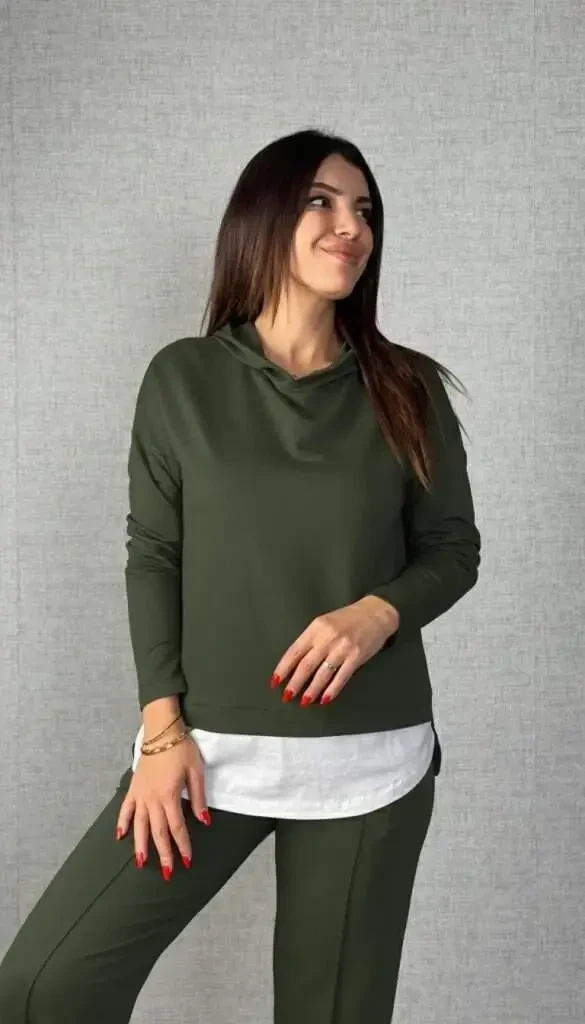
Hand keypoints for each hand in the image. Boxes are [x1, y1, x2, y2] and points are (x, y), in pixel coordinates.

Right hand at [115, 727, 209, 880]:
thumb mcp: (196, 771)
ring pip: (139, 826)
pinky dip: (122, 823)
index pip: (177, 827)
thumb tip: (204, 821)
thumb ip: (198, 798)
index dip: (182, 845)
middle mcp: (152, 799)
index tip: (187, 861)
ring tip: (141, 863)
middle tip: (167, 873)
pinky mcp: (133, 788)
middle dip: (163, 854)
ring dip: (140, 846)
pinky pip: (126, 809)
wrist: (161, 731)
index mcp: (169, 795)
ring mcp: (140, 794)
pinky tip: (120, 836)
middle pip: (157, 832)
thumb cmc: (181, 749)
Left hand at [269, 595, 398, 705]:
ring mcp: (342, 648)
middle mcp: (327, 638)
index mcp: (316, 628)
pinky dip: (332, 690)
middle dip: (295, 683)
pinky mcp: (356, 657)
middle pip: (306, 665)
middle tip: (287, 696)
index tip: (275, 682)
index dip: (283, 668)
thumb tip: (296, 664)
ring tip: (304, 701)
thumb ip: (311, 640)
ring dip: (312, 690)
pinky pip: (341, 677)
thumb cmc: (347, 619)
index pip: (294, 651)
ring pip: (322, 674)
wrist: (376, 613)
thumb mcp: (324, 622)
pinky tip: (324, 699)